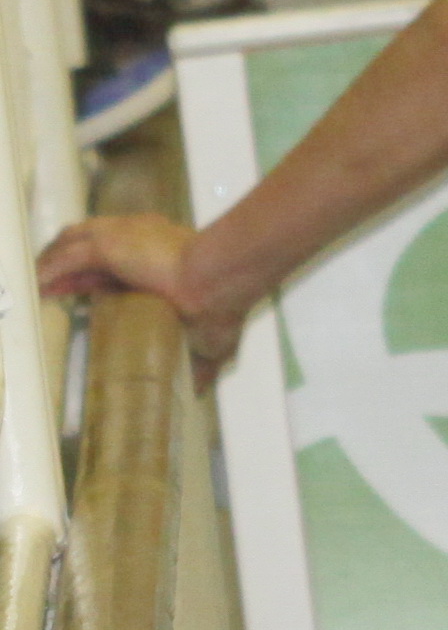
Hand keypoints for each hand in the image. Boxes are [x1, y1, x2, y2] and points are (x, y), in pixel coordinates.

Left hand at [36, 213, 249, 390]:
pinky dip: (51, 269)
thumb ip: (203, 363)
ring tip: (44, 285)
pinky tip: (40, 284)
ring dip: (58, 264)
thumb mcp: (214, 340)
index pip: (125, 269)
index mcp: (167, 262)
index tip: (90, 295)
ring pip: (77, 246)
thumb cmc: (226, 301)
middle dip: (76, 272)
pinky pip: (68, 256)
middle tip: (59, 290)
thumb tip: (197, 389)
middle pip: (97, 253)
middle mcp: (144, 243)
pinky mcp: (109, 244)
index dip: (102, 281)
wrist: (220, 278)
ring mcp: (125, 239)